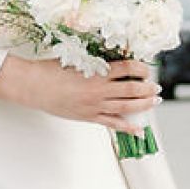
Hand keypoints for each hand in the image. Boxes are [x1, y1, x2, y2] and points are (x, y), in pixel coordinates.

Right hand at [0, 54, 159, 129]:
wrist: (33, 86)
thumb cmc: (50, 71)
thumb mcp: (75, 60)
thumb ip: (95, 63)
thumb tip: (113, 63)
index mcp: (95, 73)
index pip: (126, 69)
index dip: (140, 69)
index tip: (146, 70)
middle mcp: (98, 90)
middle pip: (131, 89)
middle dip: (147, 89)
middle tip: (156, 88)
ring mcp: (94, 106)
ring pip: (126, 107)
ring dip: (143, 105)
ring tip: (154, 102)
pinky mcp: (88, 117)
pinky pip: (112, 124)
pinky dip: (127, 127)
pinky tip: (139, 128)